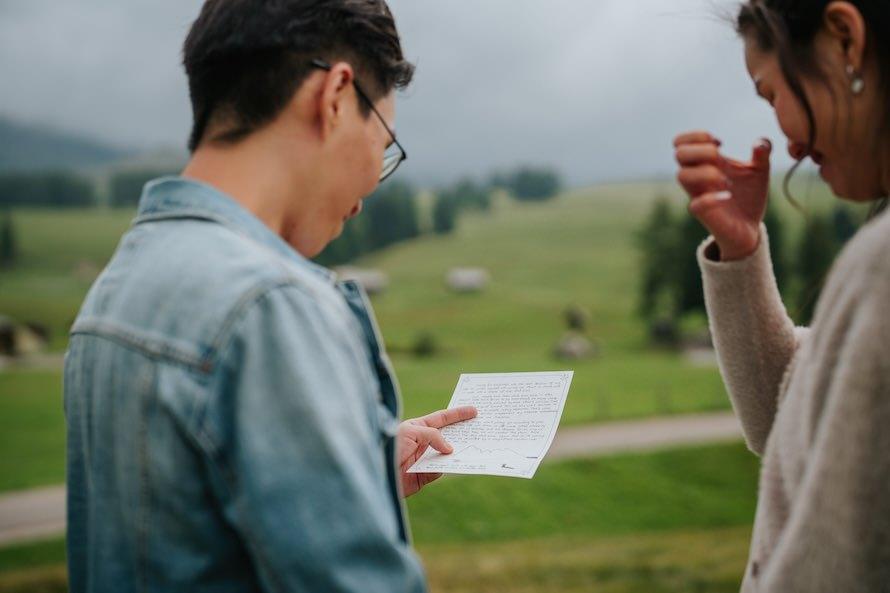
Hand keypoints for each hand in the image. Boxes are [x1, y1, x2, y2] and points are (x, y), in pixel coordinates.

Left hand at [397, 406, 476, 497]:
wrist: (378, 472)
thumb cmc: (389, 446)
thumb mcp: (410, 432)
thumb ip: (433, 436)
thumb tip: (450, 450)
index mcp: (419, 427)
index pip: (442, 418)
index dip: (458, 414)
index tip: (474, 410)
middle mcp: (424, 442)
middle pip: (448, 436)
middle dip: (463, 433)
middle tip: (481, 429)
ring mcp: (425, 459)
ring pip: (447, 454)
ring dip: (459, 451)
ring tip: (476, 446)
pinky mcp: (425, 475)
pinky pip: (442, 470)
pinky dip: (449, 467)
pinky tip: (459, 463)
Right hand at [674, 131, 771, 260]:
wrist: (750, 227)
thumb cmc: (748, 197)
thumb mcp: (759, 171)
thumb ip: (761, 154)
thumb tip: (760, 143)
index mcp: (705, 163)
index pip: (682, 142)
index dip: (697, 136)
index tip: (720, 142)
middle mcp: (697, 177)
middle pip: (679, 154)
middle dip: (701, 150)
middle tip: (720, 157)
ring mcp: (698, 195)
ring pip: (681, 176)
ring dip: (705, 172)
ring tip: (726, 181)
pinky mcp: (703, 214)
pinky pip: (695, 204)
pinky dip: (712, 198)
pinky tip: (728, 196)